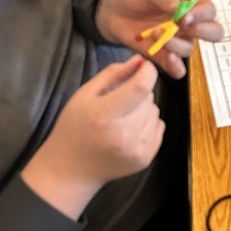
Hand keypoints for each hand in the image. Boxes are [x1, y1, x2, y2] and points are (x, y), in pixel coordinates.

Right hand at [21, 56, 163, 218]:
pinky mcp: (145, 159)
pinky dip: (148, 124)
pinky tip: (129, 130)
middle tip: (119, 101)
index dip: (147, 71)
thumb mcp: (84, 94)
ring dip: (143, 109)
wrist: (71, 169)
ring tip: (122, 118)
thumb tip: (140, 60)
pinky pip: (159, 127)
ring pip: (155, 111)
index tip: (144, 66)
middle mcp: (123, 134)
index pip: (141, 86)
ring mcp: (136, 150)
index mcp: (104, 115)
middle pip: (149, 98)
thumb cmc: (74, 128)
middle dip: (139, 92)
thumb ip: (113, 74)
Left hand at [95, 0, 223, 79]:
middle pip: (214, 32)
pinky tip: (168, 58)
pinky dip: (176, 67)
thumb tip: (182, 11)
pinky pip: (177, 68)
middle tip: (185, 27)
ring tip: (156, 33)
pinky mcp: (163, 55)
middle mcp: (188, 23)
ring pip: (189, 49)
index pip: (209, 10)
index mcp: (191, 3)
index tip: (186, 17)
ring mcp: (177, 40)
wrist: (113, 9)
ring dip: (175, 44)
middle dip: (204, 32)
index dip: (203, 15)